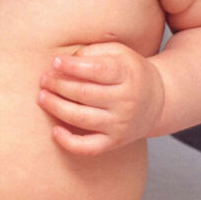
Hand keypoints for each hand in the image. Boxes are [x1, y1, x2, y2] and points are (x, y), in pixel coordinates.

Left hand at [37, 42, 163, 155]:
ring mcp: (121, 124)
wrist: (158, 100)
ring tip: (42, 96)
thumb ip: (93, 52)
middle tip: (44, 78)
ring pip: (82, 119)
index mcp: (128, 75)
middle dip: (59, 85)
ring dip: (57, 107)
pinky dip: (69, 142)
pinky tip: (55, 130)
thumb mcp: (119, 52)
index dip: (73, 67)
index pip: (98, 70)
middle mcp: (126, 101)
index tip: (55, 62)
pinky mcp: (115, 142)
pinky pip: (89, 148)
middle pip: (85, 94)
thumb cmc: (130, 71)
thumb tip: (64, 61)